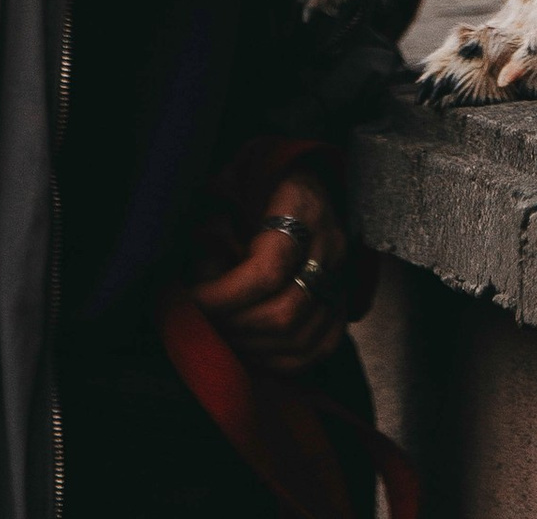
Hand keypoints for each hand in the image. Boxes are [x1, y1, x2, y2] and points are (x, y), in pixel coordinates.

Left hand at [187, 166, 350, 376]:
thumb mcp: (232, 189)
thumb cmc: (257, 182)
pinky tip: (250, 349)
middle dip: (236, 325)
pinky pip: (318, 348)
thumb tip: (199, 282)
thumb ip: (214, 233)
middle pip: (286, 310)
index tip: (193, 299)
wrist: (302, 176)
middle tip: (205, 321)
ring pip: (303, 337)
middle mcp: (329, 243)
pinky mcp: (343, 300)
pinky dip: (279, 360)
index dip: (226, 294)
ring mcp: (341, 274)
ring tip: (223, 335)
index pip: (268, 268)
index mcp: (301, 205)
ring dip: (253, 347)